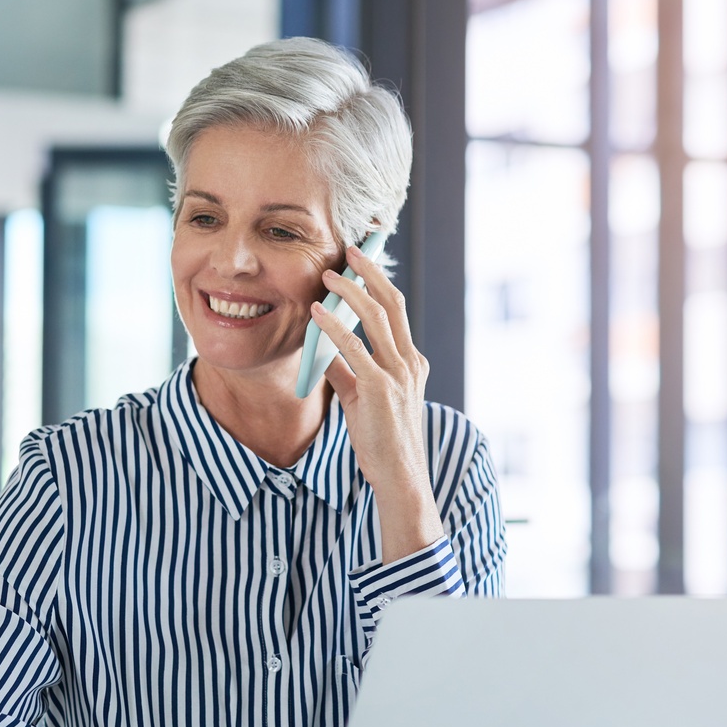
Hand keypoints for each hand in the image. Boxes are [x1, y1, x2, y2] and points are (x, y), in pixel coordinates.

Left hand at [310, 245, 443, 563]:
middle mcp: (409, 362)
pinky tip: (316, 313)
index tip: (361, 259)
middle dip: (369, 271)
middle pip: (391, 302)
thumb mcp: (365, 399)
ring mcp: (398, 374)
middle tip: (348, 250)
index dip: (379, 281)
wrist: (398, 476)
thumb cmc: (381, 440)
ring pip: (375, 317)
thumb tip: (325, 351)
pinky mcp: (379, 389)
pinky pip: (354, 348)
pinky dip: (334, 326)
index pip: (396, 310)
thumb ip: (349, 372)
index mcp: (410, 362)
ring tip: (327, 276)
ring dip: (349, 291)